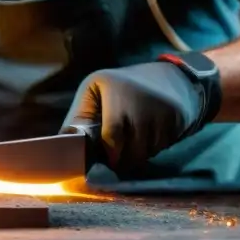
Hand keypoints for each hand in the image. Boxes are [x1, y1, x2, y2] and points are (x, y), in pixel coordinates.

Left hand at [62, 61, 207, 172]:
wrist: (172, 78)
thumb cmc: (123, 88)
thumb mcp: (96, 92)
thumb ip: (79, 118)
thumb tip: (62, 143)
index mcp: (112, 88)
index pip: (111, 137)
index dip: (108, 155)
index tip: (104, 161)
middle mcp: (139, 98)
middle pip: (128, 151)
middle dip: (120, 160)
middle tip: (117, 155)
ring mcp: (160, 109)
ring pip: (144, 154)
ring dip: (136, 156)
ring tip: (133, 141)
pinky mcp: (177, 119)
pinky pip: (160, 149)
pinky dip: (153, 150)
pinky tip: (151, 135)